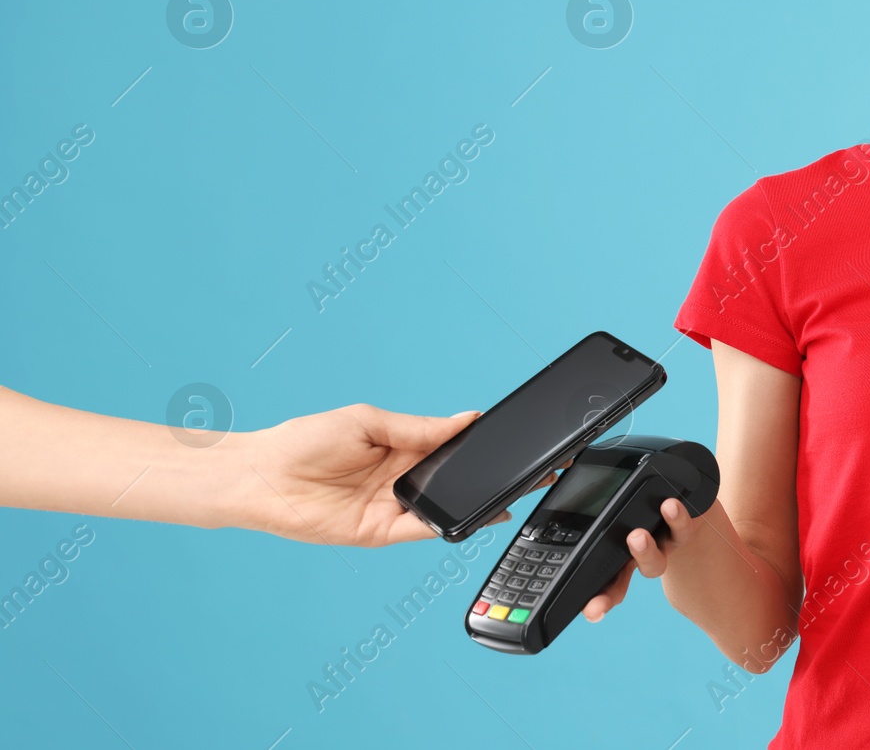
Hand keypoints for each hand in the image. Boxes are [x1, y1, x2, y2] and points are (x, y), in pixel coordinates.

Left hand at [243, 403, 565, 546]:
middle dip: (489, 475)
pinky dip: (446, 525)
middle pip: (455, 479)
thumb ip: (419, 428)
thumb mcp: (368, 421)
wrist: (259, 476)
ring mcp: (392, 507)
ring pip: (445, 507)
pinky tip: (470, 516)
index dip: (480, 444)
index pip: (451, 446)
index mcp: (401, 445)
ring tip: (509, 493)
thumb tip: (465, 420)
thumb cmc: (303, 440)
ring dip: (475, 502)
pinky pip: (422, 530)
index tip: (511, 437)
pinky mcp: (379, 532)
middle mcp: (401, 478)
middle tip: (527, 470)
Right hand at [582, 496, 706, 622]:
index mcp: (618, 556)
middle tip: (600, 600)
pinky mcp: (683, 527)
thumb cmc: (645, 510)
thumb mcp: (615, 519)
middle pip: (622, 580)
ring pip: (655, 559)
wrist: (687, 501)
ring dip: (644, 550)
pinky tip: (671, 507)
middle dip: (611, 594)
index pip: (603, 584)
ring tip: (636, 536)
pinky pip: (682, 527)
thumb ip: (589, 525)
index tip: (589, 613)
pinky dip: (677, 518)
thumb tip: (545, 516)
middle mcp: (639, 555)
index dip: (596, 601)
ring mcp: (662, 544)